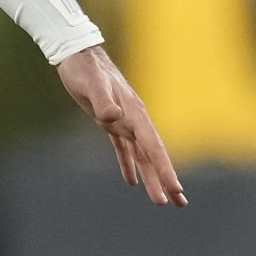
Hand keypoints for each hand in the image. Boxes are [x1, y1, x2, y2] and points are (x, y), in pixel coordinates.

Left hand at [57, 45, 187, 206]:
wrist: (75, 51)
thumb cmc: (83, 67)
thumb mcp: (91, 83)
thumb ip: (102, 100)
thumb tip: (113, 116)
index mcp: (134, 113)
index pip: (153, 147)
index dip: (164, 169)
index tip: (175, 190)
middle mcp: (133, 118)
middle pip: (153, 155)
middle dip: (165, 179)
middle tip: (179, 204)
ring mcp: (123, 120)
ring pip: (140, 154)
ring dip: (151, 176)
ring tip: (161, 201)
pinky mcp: (109, 120)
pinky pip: (123, 147)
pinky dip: (128, 163)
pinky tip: (132, 181)